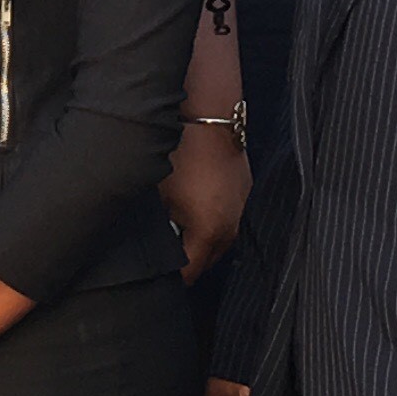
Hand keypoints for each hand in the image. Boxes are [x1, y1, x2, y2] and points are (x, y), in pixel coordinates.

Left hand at [162, 122, 248, 281]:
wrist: (210, 118)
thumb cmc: (181, 154)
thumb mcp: (159, 195)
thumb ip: (160, 228)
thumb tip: (153, 242)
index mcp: (209, 233)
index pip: (189, 272)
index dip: (171, 277)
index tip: (156, 276)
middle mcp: (230, 227)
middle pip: (208, 260)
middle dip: (189, 263)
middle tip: (166, 258)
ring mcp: (240, 208)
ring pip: (220, 240)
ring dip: (202, 243)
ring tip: (179, 235)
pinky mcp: (243, 191)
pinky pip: (227, 219)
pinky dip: (213, 222)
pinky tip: (195, 209)